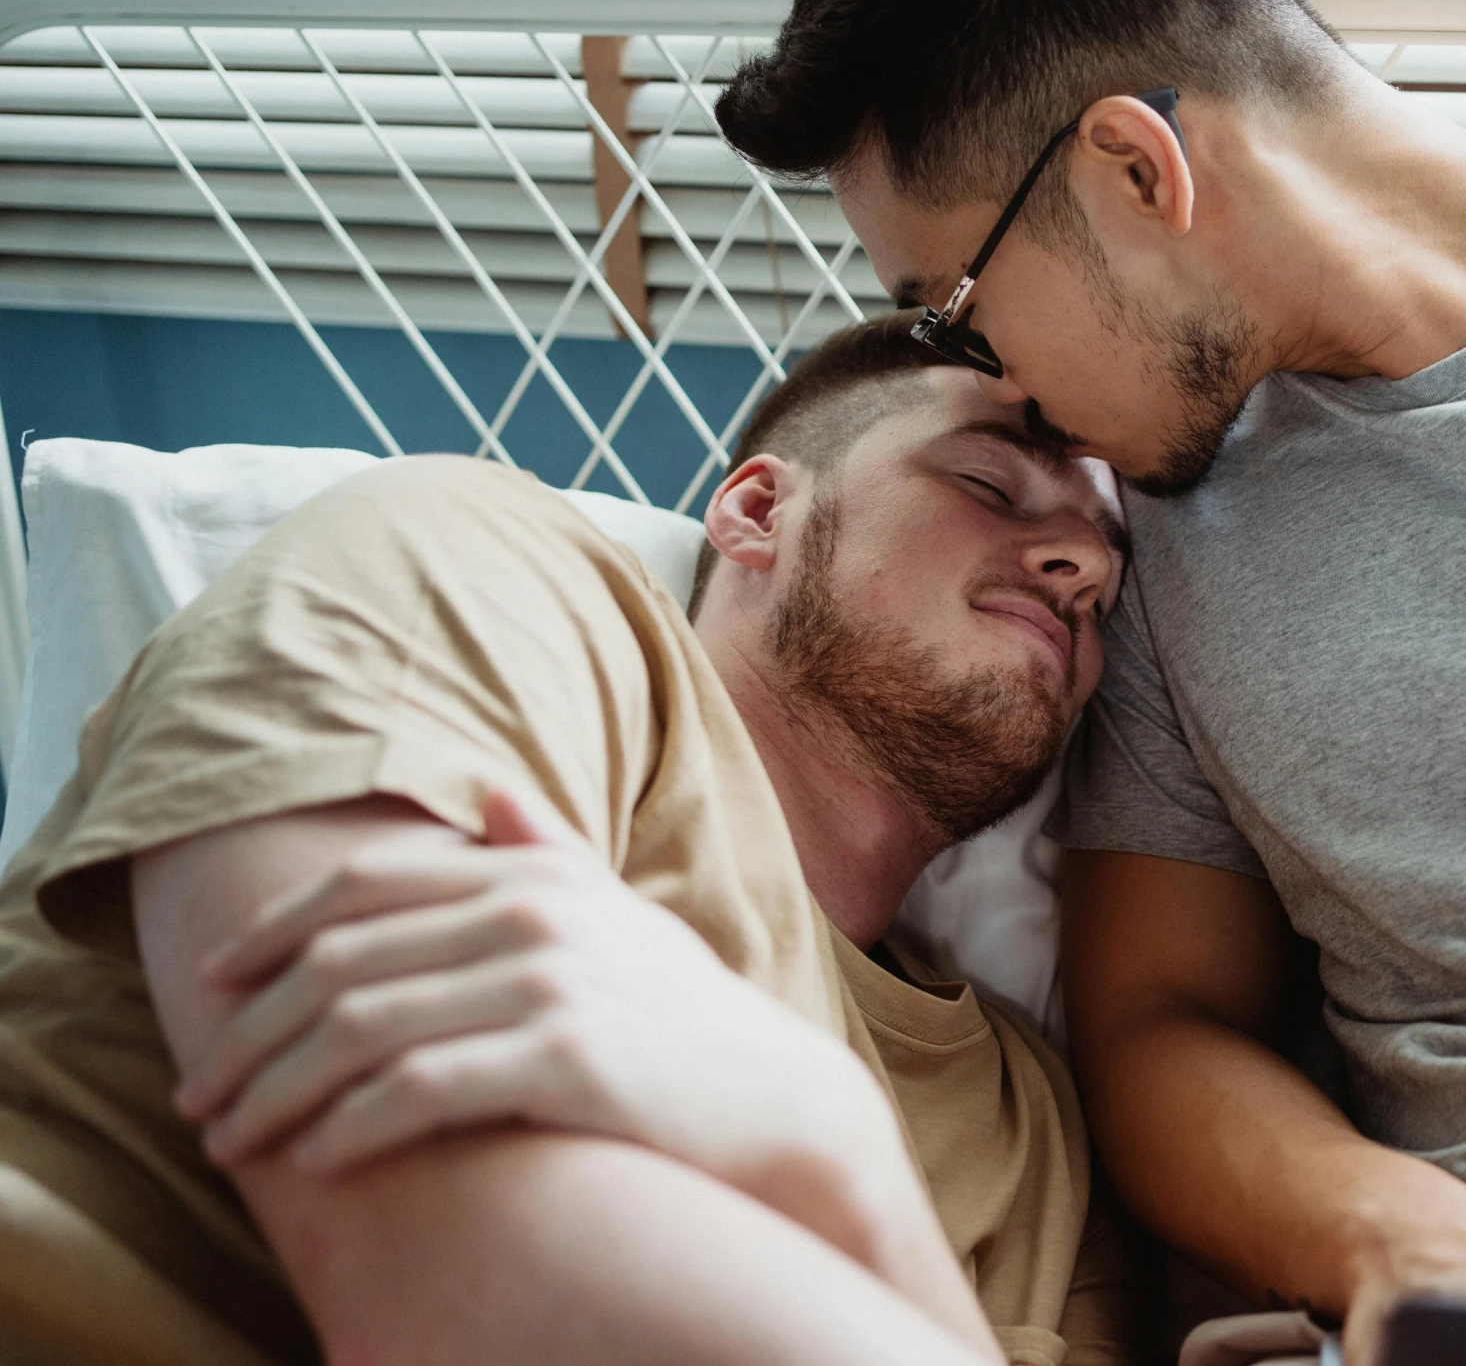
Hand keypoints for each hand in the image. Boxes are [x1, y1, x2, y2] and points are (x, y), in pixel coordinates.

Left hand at [173, 790, 920, 1266]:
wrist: (779, 1102)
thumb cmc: (685, 1018)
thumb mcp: (617, 918)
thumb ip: (547, 853)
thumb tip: (489, 790)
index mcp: (532, 875)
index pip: (362, 884)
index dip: (269, 931)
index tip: (210, 987)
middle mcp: (533, 914)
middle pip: (341, 960)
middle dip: (250, 1033)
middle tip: (200, 1096)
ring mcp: (551, 983)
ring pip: (363, 1028)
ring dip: (278, 1091)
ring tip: (235, 1143)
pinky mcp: (566, 1058)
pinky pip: (420, 1088)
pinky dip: (352, 1126)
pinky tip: (316, 1159)